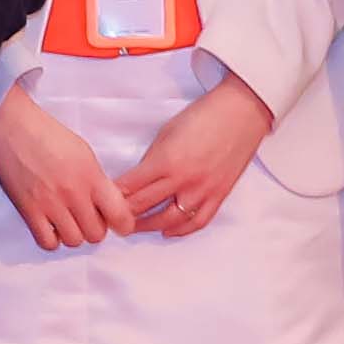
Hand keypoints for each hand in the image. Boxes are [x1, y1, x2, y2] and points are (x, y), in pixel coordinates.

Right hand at [0, 92, 126, 252]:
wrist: (12, 126)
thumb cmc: (46, 134)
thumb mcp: (83, 152)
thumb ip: (97, 181)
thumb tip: (106, 204)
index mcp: (91, 176)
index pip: (120, 216)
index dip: (122, 224)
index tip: (117, 222)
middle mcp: (73, 193)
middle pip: (96, 234)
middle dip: (94, 228)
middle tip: (86, 217)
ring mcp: (50, 203)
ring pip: (73, 241)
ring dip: (72, 234)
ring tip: (67, 220)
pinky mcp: (28, 209)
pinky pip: (47, 242)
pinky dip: (51, 238)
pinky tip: (50, 225)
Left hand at [112, 78, 276, 237]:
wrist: (242, 112)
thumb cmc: (203, 116)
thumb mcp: (167, 132)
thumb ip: (152, 158)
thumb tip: (137, 178)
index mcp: (166, 161)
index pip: (131, 188)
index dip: (113, 197)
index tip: (101, 200)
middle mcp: (183, 180)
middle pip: (145, 206)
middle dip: (125, 214)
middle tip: (111, 218)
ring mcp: (203, 190)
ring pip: (170, 220)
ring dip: (149, 226)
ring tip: (135, 228)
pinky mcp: (220, 195)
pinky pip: (198, 221)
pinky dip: (181, 230)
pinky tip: (168, 231)